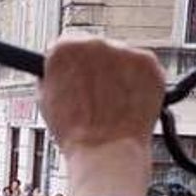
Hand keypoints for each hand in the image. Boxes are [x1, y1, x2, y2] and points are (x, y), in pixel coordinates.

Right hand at [40, 35, 163, 195]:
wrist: (106, 152)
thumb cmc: (75, 134)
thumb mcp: (46, 100)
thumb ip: (53, 75)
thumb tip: (60, 69)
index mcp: (65, 48)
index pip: (68, 45)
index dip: (70, 67)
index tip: (74, 80)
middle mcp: (96, 43)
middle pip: (95, 49)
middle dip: (95, 69)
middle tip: (94, 97)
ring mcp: (125, 51)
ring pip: (120, 58)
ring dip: (118, 76)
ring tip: (112, 105)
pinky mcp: (149, 64)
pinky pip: (141, 68)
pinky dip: (138, 83)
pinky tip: (128, 103)